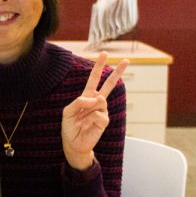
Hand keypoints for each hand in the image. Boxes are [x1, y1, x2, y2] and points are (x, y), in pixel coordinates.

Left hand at [61, 52, 128, 170]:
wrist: (73, 143)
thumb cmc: (70, 126)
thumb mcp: (68, 111)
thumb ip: (79, 101)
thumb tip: (97, 98)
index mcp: (87, 96)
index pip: (94, 79)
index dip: (98, 66)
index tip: (104, 54)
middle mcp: (97, 102)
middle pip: (109, 85)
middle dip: (117, 72)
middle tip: (127, 60)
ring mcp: (102, 111)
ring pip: (100, 101)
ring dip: (88, 109)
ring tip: (82, 120)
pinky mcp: (105, 121)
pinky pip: (99, 114)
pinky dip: (90, 119)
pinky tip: (88, 125)